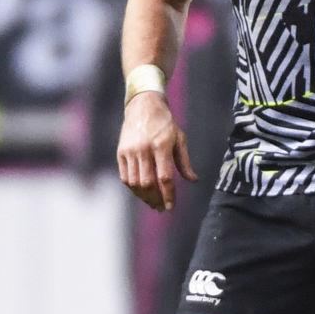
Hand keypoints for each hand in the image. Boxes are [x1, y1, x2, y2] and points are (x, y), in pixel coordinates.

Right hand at [117, 91, 196, 210]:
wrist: (143, 106)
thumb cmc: (165, 123)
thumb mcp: (180, 139)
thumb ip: (185, 162)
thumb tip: (193, 180)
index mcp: (161, 145)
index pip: (165, 177)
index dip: (168, 195)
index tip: (170, 206)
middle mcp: (144, 148)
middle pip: (148, 183)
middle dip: (156, 199)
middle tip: (162, 208)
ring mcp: (130, 151)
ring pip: (134, 183)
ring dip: (144, 197)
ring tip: (153, 203)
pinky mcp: (121, 152)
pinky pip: (125, 177)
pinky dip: (133, 189)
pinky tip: (141, 193)